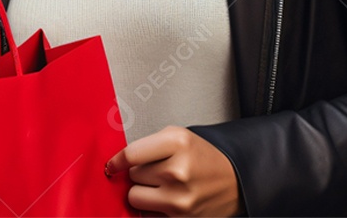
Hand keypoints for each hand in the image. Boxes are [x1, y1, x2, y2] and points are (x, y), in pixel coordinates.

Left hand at [103, 125, 243, 216]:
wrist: (233, 180)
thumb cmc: (203, 157)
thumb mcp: (178, 137)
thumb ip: (149, 145)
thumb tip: (119, 162)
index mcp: (177, 142)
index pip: (131, 154)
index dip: (117, 160)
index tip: (112, 164)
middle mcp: (178, 171)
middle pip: (133, 176)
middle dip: (139, 173)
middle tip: (155, 171)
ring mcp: (180, 198)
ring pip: (135, 197)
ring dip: (142, 192)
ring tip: (158, 186)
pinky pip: (147, 215)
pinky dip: (152, 209)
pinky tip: (166, 200)